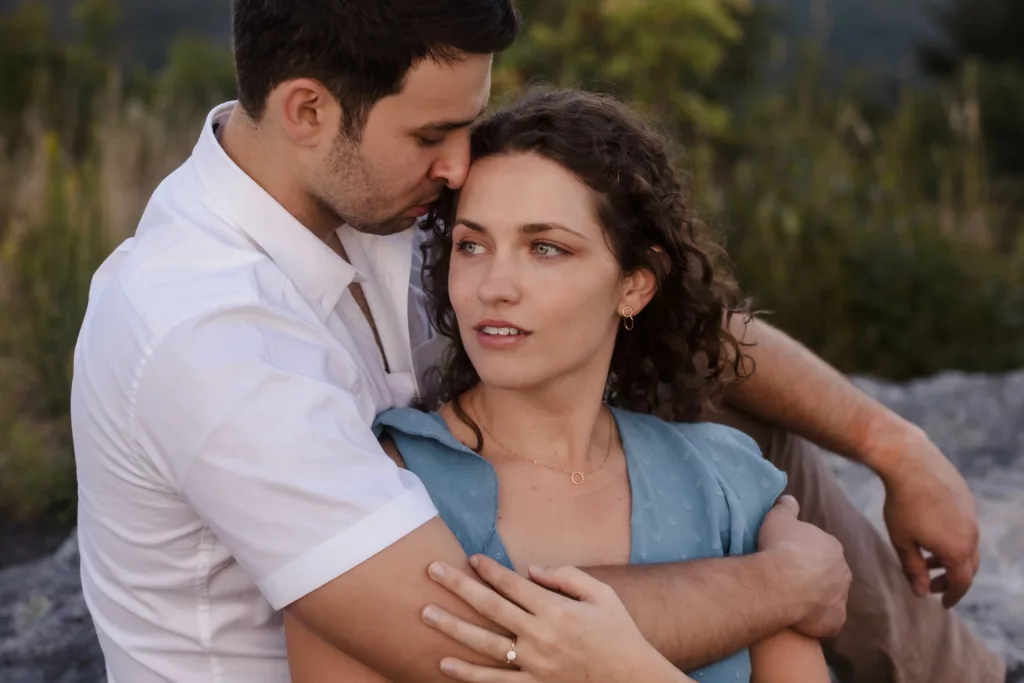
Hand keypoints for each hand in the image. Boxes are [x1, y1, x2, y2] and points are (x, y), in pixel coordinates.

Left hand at [421, 556, 691, 682]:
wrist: (633, 681)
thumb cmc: (620, 633)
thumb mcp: (603, 595)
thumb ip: (568, 576)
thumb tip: (532, 569)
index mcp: (557, 609)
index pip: (513, 584)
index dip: (490, 569)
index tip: (470, 558)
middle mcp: (541, 635)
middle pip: (490, 606)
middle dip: (459, 586)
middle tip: (432, 570)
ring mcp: (535, 664)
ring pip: (484, 644)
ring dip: (453, 627)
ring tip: (427, 613)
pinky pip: (494, 682)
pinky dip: (468, 675)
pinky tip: (444, 664)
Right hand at [757, 496, 850, 637]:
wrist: (780, 582)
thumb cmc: (779, 546)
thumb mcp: (778, 517)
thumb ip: (786, 506)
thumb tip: (789, 498)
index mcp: (832, 546)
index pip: (820, 549)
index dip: (802, 553)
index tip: (786, 556)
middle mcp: (843, 571)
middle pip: (827, 574)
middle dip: (812, 576)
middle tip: (787, 578)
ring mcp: (841, 598)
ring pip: (829, 598)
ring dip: (815, 598)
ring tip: (791, 599)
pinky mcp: (835, 621)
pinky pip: (827, 621)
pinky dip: (817, 620)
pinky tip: (799, 618)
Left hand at [871, 423, 979, 607]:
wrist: (910, 462)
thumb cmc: (902, 503)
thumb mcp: (901, 541)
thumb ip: (913, 569)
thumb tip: (922, 593)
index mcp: (957, 549)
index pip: (961, 583)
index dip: (952, 595)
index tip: (943, 604)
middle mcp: (971, 535)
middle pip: (968, 567)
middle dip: (951, 579)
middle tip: (931, 584)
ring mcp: (972, 516)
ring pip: (967, 547)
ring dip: (950, 558)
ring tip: (925, 560)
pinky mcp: (967, 500)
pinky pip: (965, 528)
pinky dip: (953, 540)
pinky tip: (931, 534)